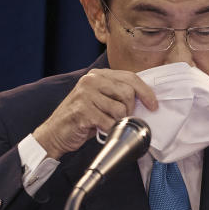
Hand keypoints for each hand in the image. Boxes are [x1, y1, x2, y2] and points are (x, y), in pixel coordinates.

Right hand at [33, 69, 157, 158]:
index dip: (146, 92)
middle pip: (128, 92)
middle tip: (122, 120)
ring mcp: (85, 94)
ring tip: (107, 125)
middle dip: (130, 110)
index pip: (130, 78)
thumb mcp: (100, 101)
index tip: (153, 105)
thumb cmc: (81, 120)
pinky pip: (109, 122)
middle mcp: (90, 80)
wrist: (55, 134)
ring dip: (118, 122)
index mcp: (97, 75)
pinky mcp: (82, 110)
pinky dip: (109, 130)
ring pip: (120, 109)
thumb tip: (144, 100)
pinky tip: (100, 130)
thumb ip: (117, 95)